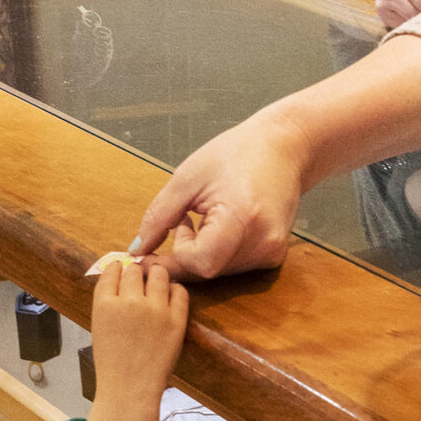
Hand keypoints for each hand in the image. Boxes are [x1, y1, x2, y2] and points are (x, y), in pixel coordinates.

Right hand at [82, 258, 187, 420]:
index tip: (121, 270)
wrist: (130, 390)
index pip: (112, 270)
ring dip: (156, 276)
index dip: (118, 268)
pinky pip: (179, 291)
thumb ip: (107, 301)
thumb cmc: (112, 362)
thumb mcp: (99, 326)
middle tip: (140, 281)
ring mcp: (155, 310)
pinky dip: (174, 290)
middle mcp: (130, 302)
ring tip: (156, 286)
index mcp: (105, 304)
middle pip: (135, 270)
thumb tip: (119, 277)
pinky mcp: (176, 320)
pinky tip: (169, 298)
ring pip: (159, 273)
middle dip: (136, 273)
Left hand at [133, 106, 309, 282]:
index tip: (160, 242)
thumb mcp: (188, 179)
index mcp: (242, 218)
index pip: (198, 261)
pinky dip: (217, 253)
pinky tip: (219, 227)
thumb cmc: (237, 154)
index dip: (173, 257)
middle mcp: (263, 242)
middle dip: (185, 254)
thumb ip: (159, 217)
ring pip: (219, 272)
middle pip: (207, 270)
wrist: (283, 148)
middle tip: (181, 223)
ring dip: (200, 253)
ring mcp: (272, 252)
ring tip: (202, 219)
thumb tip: (137, 249)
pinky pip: (234, 267)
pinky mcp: (274, 256)